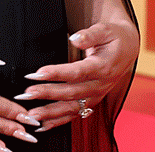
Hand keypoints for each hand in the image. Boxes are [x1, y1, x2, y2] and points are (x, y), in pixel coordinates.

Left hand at [16, 22, 139, 131]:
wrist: (127, 49)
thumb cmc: (114, 38)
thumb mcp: (105, 30)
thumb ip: (90, 35)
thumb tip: (75, 38)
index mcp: (103, 67)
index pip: (78, 72)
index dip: (57, 73)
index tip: (38, 73)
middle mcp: (100, 85)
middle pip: (72, 93)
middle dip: (48, 94)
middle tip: (27, 94)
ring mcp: (96, 96)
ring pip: (72, 108)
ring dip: (50, 113)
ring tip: (31, 114)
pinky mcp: (91, 101)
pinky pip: (75, 114)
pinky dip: (58, 122)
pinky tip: (42, 125)